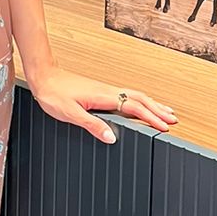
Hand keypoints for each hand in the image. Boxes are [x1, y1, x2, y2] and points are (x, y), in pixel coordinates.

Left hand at [26, 65, 178, 143]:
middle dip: (158, 110)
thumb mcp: (71, 114)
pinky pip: (127, 96)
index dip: (151, 118)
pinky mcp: (100, 91)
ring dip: (151, 104)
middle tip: (173, 119)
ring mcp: (105, 90)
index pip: (134, 108)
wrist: (44, 78)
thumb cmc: (54, 93)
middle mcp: (108, 91)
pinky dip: (139, 102)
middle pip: (140, 99)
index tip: (164, 127)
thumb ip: (92, 125)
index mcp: (104, 96)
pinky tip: (138, 106)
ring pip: (135, 96)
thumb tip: (111, 137)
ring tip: (164, 111)